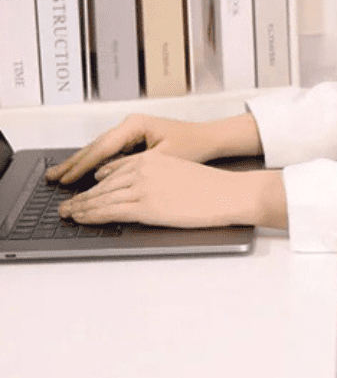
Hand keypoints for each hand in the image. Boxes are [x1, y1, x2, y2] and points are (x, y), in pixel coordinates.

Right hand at [46, 113, 259, 185]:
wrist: (211, 139)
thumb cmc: (193, 146)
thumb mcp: (162, 159)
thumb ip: (132, 166)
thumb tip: (102, 175)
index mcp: (135, 125)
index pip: (102, 147)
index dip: (82, 165)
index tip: (66, 178)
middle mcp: (130, 125)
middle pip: (95, 146)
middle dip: (74, 163)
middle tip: (53, 177)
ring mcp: (132, 131)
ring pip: (100, 149)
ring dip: (81, 163)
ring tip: (60, 176)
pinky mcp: (135, 139)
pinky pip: (110, 152)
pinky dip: (95, 163)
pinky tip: (82, 173)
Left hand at [57, 149, 287, 229]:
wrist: (228, 193)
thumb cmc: (212, 187)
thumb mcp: (179, 172)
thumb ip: (156, 176)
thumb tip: (141, 188)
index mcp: (151, 159)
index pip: (113, 170)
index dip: (95, 183)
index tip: (85, 190)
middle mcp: (142, 169)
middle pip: (102, 184)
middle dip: (82, 196)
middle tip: (66, 205)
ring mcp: (141, 187)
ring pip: (101, 197)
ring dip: (81, 206)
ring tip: (68, 214)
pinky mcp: (144, 206)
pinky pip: (109, 210)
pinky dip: (91, 215)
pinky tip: (82, 218)